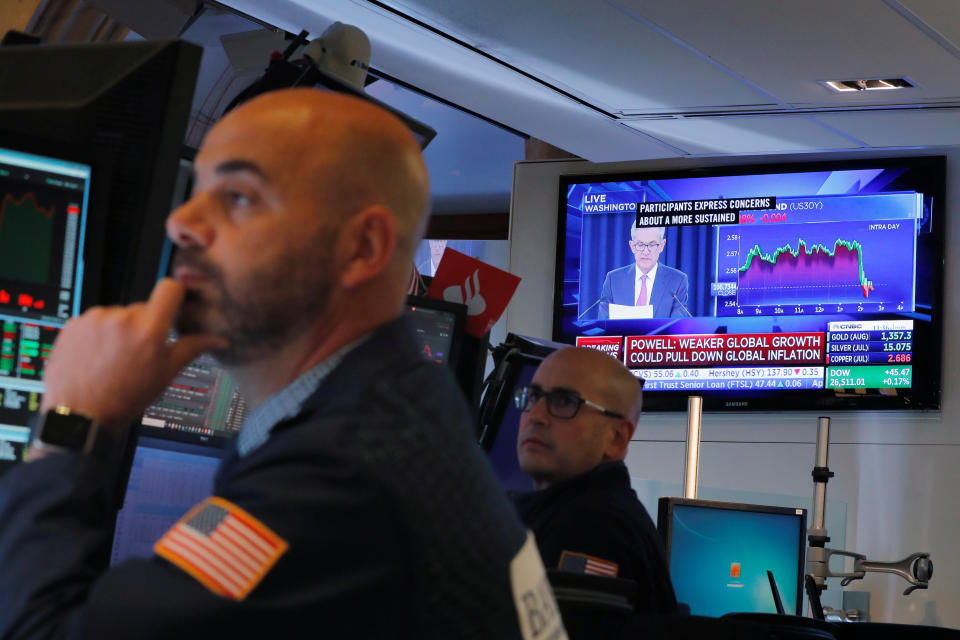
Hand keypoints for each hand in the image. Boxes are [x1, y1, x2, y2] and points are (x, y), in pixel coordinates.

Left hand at [40, 278, 227, 431]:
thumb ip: (192, 348)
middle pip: (143, 307)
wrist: (81, 414)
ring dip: (121, 329)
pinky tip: (99, 356)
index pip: (169, 287)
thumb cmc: (124, 398)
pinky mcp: (74, 324)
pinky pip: (95, 320)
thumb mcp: (166, 374)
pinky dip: (99, 334)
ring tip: (115, 357)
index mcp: (148, 329)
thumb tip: (218, 339)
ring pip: (118, 314)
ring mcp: (95, 320)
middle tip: (140, 351)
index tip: (173, 307)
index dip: (175, 296)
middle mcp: (120, 318)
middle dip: (145, 324)